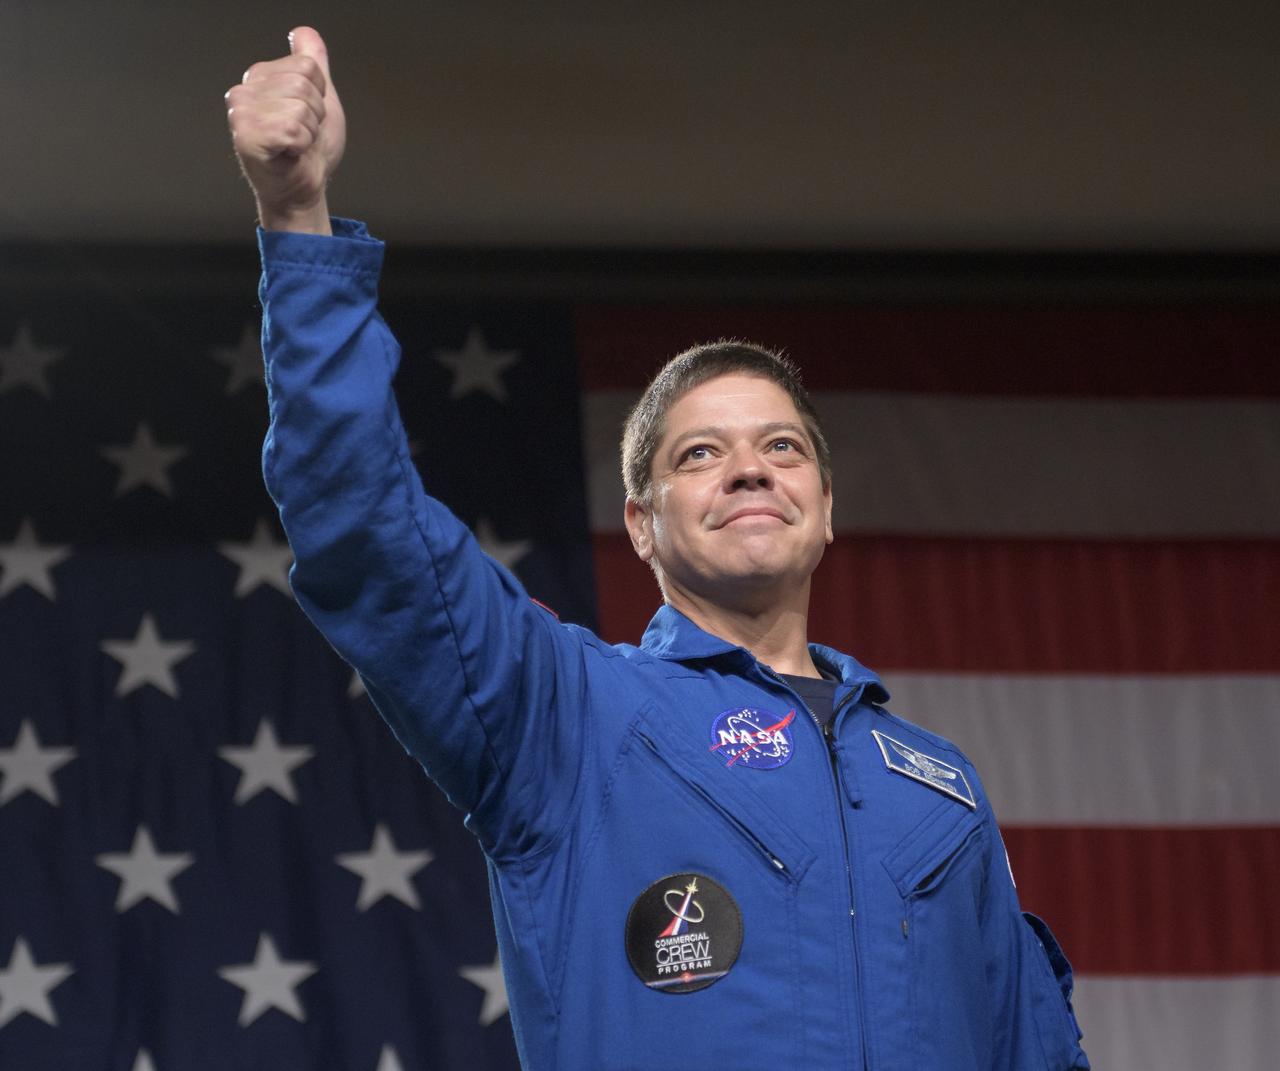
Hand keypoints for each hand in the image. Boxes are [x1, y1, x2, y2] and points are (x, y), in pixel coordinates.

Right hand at [225, 26, 345, 233]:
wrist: (302, 190)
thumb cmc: (307, 152)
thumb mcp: (319, 100)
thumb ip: (312, 63)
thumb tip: (304, 33)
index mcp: (260, 77)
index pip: (308, 66)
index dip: (319, 96)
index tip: (306, 118)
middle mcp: (245, 90)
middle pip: (304, 84)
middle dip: (315, 115)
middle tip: (302, 135)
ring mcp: (241, 112)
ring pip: (300, 106)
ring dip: (309, 132)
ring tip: (295, 144)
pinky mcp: (246, 135)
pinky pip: (293, 128)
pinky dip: (301, 146)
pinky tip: (289, 153)